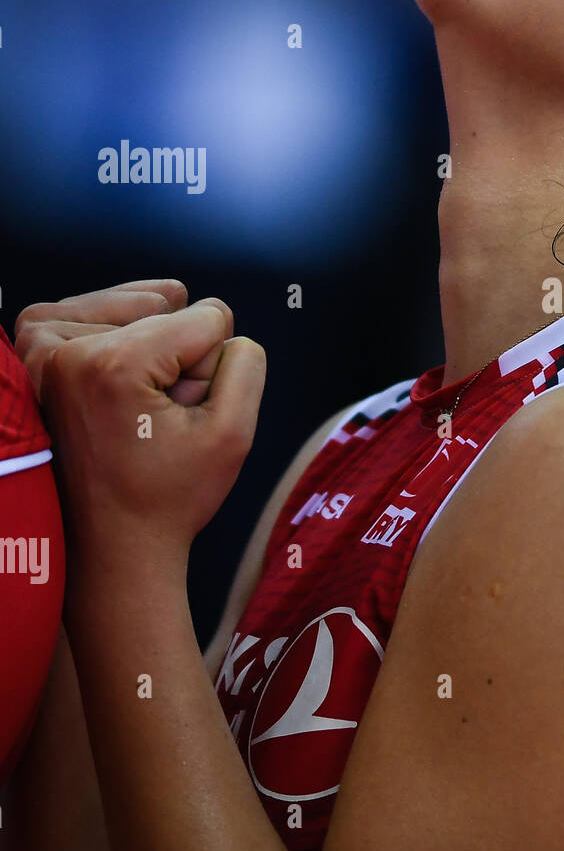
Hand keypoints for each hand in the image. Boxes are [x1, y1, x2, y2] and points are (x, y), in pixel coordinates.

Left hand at [17, 284, 265, 557]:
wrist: (114, 544)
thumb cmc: (171, 496)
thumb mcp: (234, 433)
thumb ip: (244, 363)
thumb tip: (218, 328)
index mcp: (115, 365)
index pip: (207, 319)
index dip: (214, 369)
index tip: (187, 417)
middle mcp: (69, 350)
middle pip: (168, 313)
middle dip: (179, 358)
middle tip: (161, 418)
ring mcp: (41, 353)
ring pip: (130, 306)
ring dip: (146, 342)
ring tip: (139, 401)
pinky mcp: (31, 358)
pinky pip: (80, 311)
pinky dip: (106, 326)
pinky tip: (119, 359)